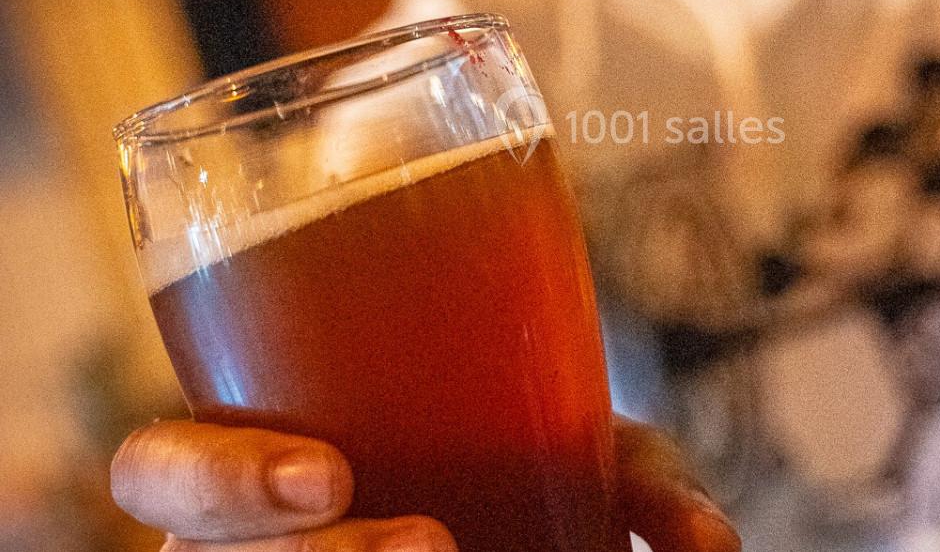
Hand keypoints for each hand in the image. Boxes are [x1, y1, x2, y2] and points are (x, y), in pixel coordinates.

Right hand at [111, 415, 740, 551]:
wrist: (534, 528)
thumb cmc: (540, 489)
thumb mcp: (585, 464)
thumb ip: (643, 483)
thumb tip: (708, 548)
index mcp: (274, 464)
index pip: (163, 467)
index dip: (214, 477)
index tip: (327, 477)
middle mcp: (245, 550)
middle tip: (430, 547)